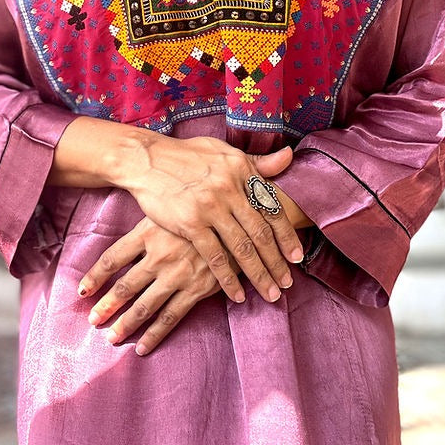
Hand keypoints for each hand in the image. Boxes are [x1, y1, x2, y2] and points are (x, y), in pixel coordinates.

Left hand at [78, 217, 242, 355]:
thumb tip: (127, 239)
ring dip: (125, 324)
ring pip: (144, 306)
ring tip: (111, 337)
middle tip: (92, 320)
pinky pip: (171, 318)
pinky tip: (141, 348)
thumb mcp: (171, 210)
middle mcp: (159, 255)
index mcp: (148, 232)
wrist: (239, 218)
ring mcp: (177, 274)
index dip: (95, 275)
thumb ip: (150, 226)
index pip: (112, 257)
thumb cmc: (201, 211)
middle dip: (106, 305)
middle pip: (125, 285)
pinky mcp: (196, 289)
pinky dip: (154, 335)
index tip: (82, 290)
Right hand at [117, 136, 303, 304]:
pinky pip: (215, 256)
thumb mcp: (224, 151)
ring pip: (242, 247)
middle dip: (277, 261)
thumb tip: (288, 156)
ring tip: (271, 293)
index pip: (271, 207)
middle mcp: (230, 187)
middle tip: (288, 282)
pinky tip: (238, 294)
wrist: (147, 159)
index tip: (297, 256)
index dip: (286, 235)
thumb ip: (256, 161)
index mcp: (242, 169)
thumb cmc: (187, 155)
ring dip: (259, 274)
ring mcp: (210, 206)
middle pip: (261, 232)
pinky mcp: (190, 223)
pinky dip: (228, 278)